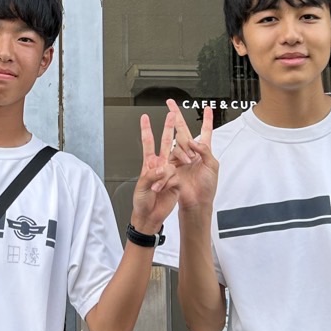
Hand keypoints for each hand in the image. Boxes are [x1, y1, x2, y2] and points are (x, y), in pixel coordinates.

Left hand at [128, 105, 180, 235]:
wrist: (150, 216)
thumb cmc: (141, 202)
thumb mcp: (142, 188)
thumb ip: (151, 177)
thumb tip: (161, 167)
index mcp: (149, 165)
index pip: (147, 144)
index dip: (146, 130)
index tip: (145, 118)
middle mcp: (159, 165)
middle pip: (164, 142)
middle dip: (168, 127)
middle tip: (172, 114)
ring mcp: (169, 172)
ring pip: (176, 154)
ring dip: (181, 146)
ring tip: (186, 140)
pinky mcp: (177, 180)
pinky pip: (182, 170)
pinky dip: (185, 165)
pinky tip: (189, 162)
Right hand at [165, 100, 217, 211]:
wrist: (196, 201)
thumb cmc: (207, 187)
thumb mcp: (213, 165)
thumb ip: (204, 149)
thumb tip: (192, 141)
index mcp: (203, 151)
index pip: (205, 131)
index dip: (207, 119)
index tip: (207, 108)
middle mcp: (190, 152)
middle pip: (183, 129)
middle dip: (176, 115)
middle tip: (170, 103)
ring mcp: (180, 157)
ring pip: (178, 142)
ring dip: (185, 150)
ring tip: (189, 161)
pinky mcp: (170, 164)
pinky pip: (172, 154)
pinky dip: (179, 157)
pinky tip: (182, 163)